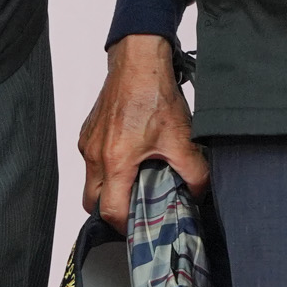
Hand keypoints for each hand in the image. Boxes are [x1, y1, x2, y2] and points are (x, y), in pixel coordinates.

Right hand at [77, 36, 207, 229]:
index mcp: (116, 160)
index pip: (110, 211)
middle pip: (92, 201)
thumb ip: (194, 172)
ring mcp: (88, 142)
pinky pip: (92, 160)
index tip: (139, 226)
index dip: (125, 226)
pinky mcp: (89, 130)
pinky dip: (107, 166)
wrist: (138, 59)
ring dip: (110, 187)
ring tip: (135, 180)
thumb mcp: (182, 138)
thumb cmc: (152, 92)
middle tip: (134, 208)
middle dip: (111, 211)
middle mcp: (95, 154)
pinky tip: (131, 156)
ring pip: (91, 179)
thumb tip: (198, 192)